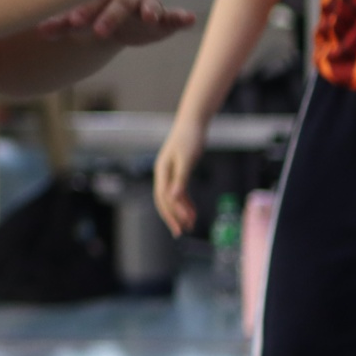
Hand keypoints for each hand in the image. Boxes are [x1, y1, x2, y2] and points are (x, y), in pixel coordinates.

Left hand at [37, 0, 194, 47]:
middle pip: (119, 1)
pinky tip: (189, 19)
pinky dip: (181, 17)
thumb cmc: (85, 15)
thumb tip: (39, 30)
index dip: (83, 10)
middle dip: (109, 15)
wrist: (104, 21)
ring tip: (149, 17)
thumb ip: (59, 25)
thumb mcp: (71, 21)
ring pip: (148, 5)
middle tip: (97, 31)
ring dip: (149, 10)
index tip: (70, 23)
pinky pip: (173, 16)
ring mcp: (145, 4)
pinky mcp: (162, 19)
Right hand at [152, 119, 205, 236]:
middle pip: (164, 200)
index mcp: (162, 172)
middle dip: (172, 217)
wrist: (192, 123)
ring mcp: (170, 173)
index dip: (171, 214)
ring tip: (191, 224)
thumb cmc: (189, 139)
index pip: (163, 198)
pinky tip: (193, 211)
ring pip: (172, 197)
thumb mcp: (186, 160)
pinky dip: (186, 202)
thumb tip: (173, 197)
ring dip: (181, 211)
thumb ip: (180, 179)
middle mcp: (163, 174)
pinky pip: (180, 191)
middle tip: (181, 233)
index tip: (180, 227)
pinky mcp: (179, 172)